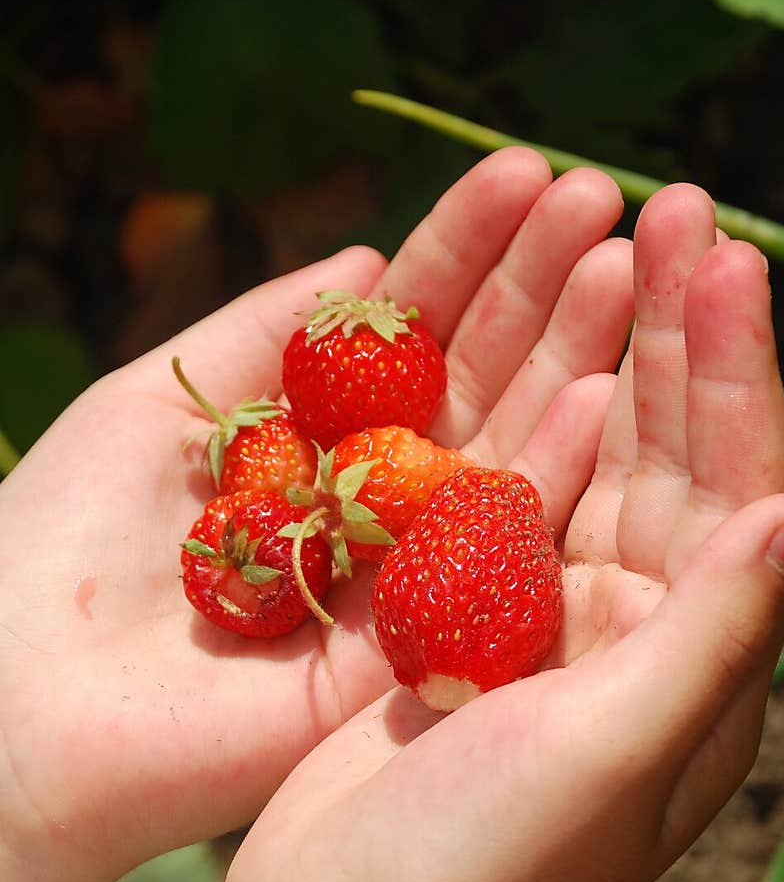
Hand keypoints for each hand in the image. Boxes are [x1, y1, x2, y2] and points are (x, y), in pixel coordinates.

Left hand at [0, 149, 632, 881]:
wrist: (28, 710)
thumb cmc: (59, 549)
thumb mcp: (160, 402)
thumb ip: (269, 331)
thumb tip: (367, 255)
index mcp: (315, 444)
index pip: (411, 333)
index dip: (466, 251)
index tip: (527, 172)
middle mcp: (373, 506)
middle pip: (476, 382)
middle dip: (537, 287)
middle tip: (606, 198)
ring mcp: (404, 578)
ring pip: (505, 454)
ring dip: (570, 357)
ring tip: (626, 260)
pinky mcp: (417, 655)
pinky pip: (497, 557)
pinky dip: (551, 477)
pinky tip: (605, 394)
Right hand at [219, 184, 783, 881]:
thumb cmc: (479, 876)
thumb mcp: (609, 753)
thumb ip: (711, 634)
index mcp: (698, 674)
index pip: (734, 494)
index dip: (732, 373)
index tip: (721, 256)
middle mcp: (641, 647)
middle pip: (669, 463)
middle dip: (673, 339)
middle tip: (670, 205)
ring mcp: (551, 638)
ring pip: (588, 473)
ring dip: (598, 362)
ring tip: (601, 244)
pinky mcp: (467, 637)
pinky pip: (502, 511)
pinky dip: (513, 433)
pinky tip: (517, 357)